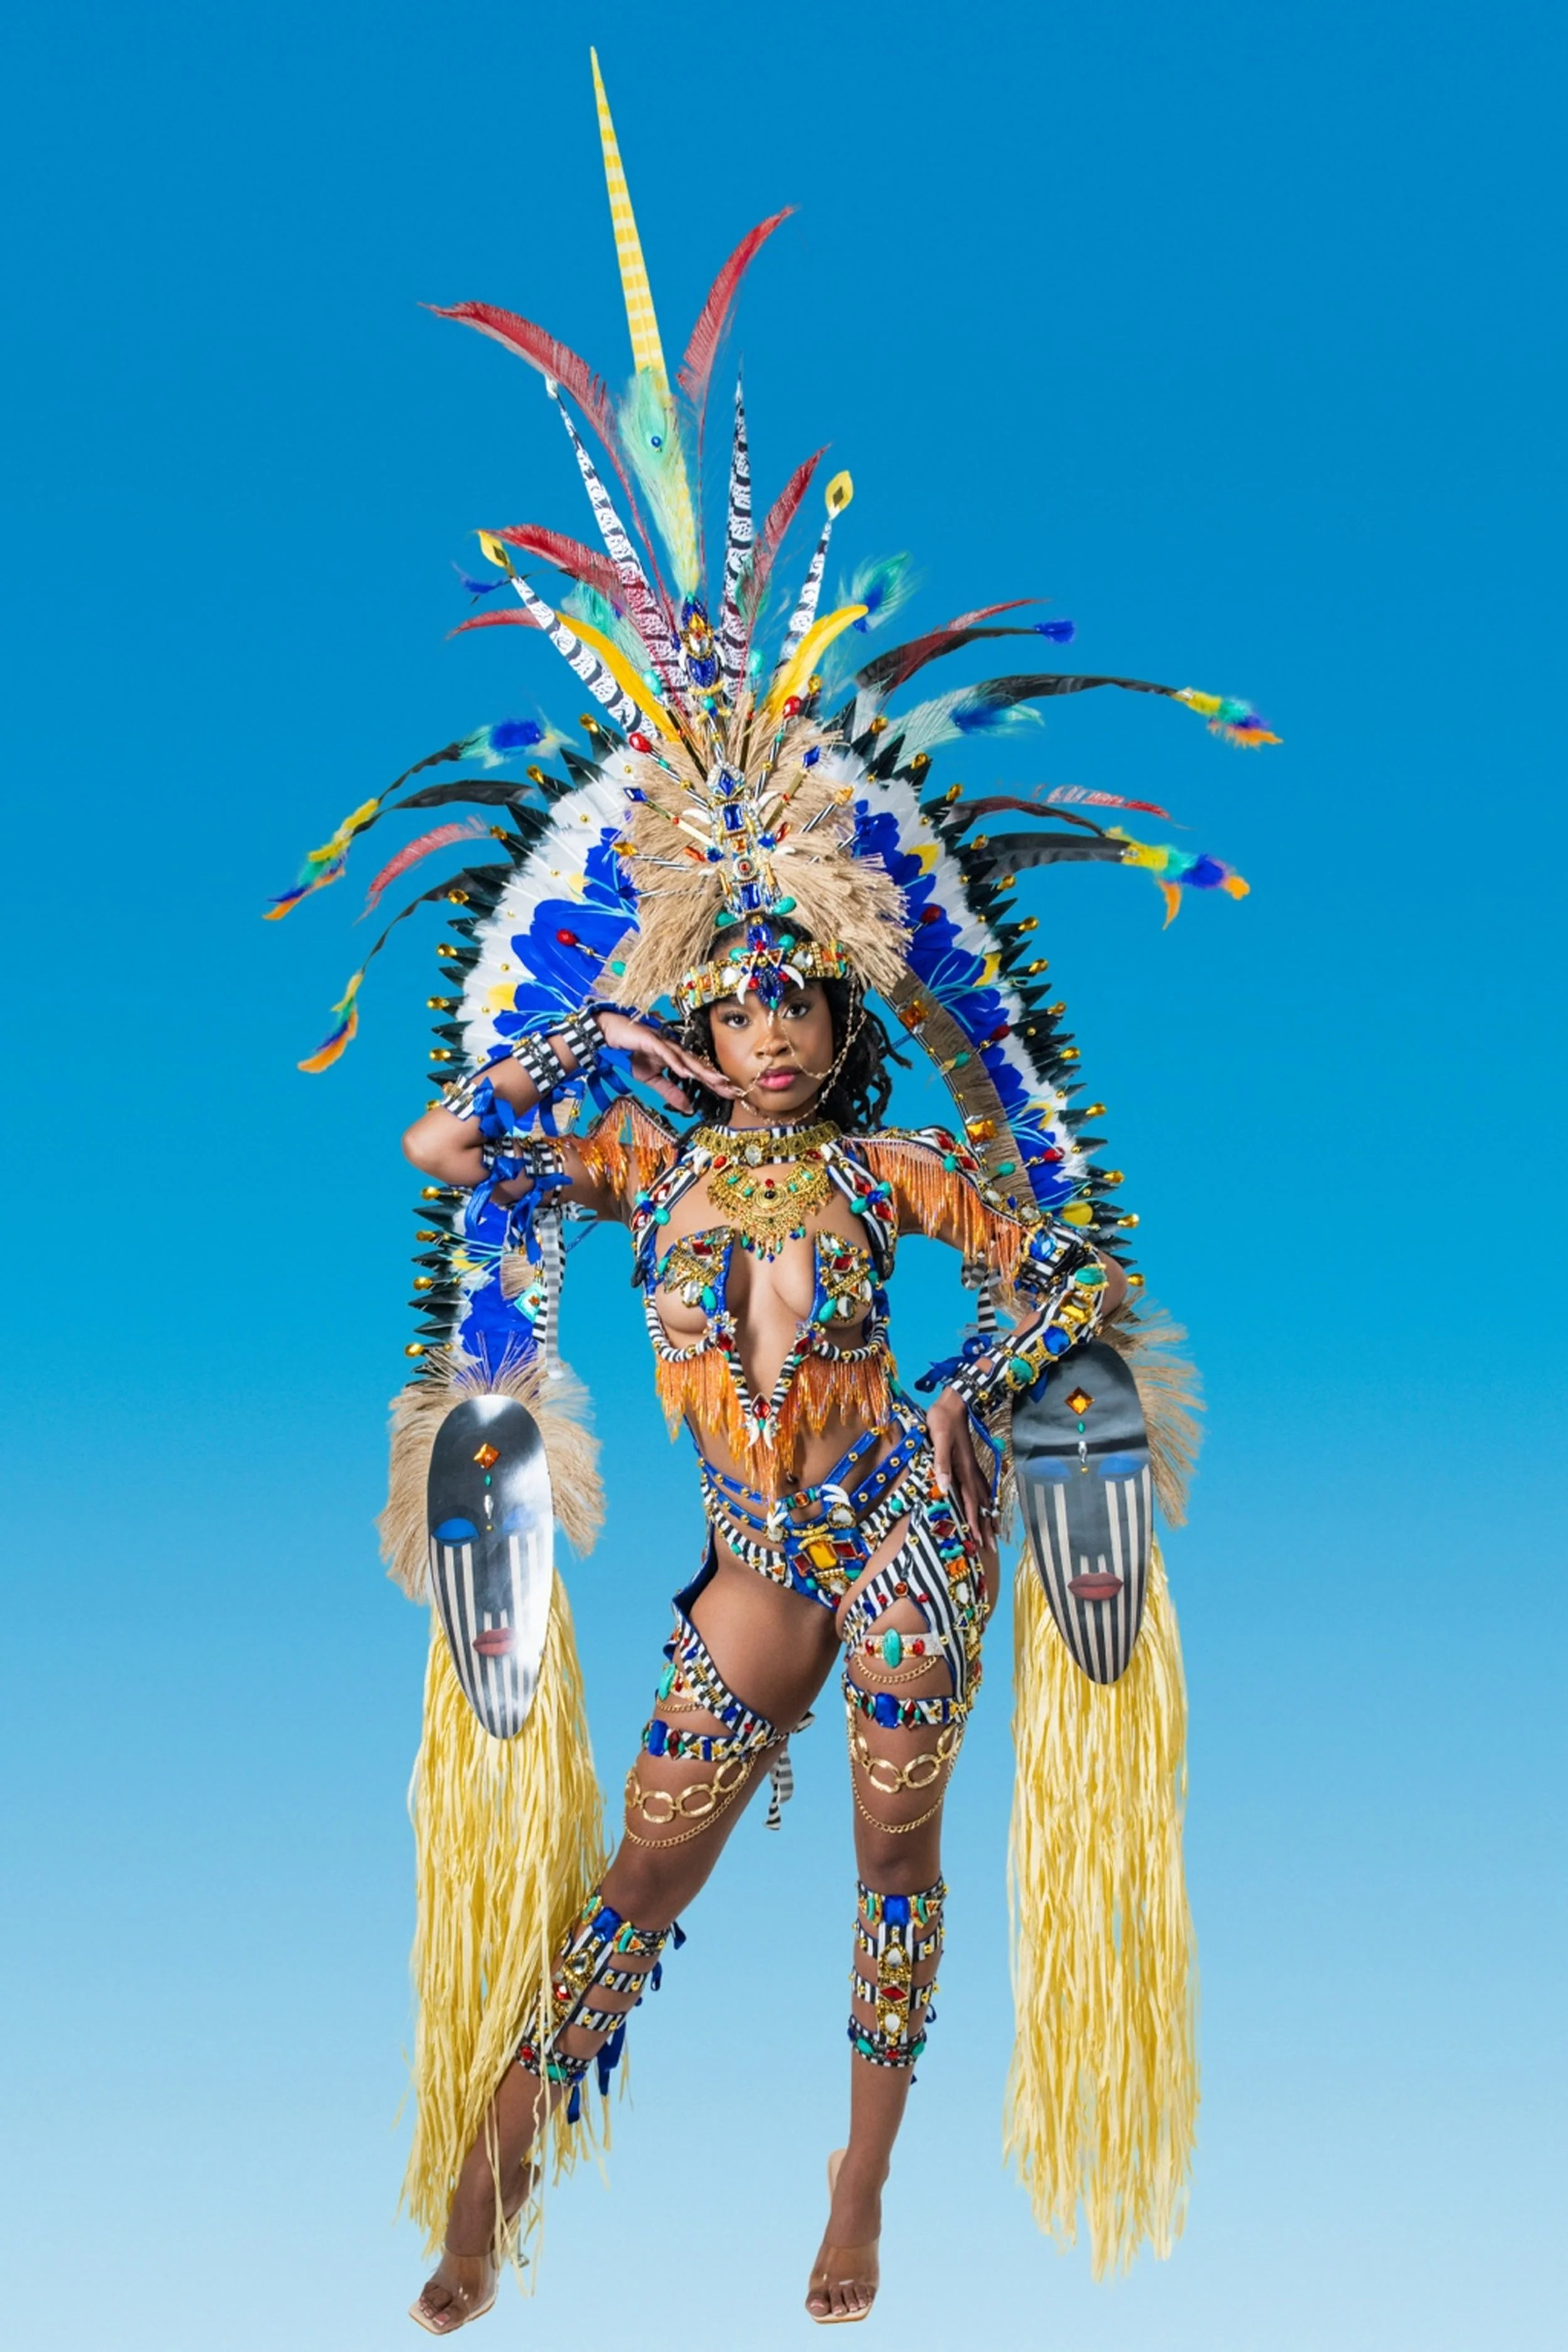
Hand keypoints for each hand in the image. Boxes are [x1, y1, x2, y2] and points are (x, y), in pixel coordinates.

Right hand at [592, 1010, 740, 1114]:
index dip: (715, 1083)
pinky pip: (665, 1052)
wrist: (610, 1036)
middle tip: (733, 1090)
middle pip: (698, 1065)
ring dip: (702, 1070)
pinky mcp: (651, 1040)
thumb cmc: (631, 1053)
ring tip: (717, 1081)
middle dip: (716, 1078)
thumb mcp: (652, 1079)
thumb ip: (670, 1092)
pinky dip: (676, 1062)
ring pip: (686, 1058)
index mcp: (676, 1059)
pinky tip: (686, 1072)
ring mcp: (664, 1043)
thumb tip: (689, 1109)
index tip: (732, 1094)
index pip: (699, 1072)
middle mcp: (674, 1050)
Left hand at [926, 1385, 998, 1566]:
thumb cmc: (942, 1419)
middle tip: (991, 1546)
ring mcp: (973, 1466)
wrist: (955, 1401)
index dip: (974, 1520)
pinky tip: (988, 1503)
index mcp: (963, 1468)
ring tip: (996, 1532)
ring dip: (990, 1515)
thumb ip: (941, 1462)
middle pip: (982, 1502)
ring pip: (985, 1496)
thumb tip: (945, 1487)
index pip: (971, 1500)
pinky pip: (982, 1486)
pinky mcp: (971, 1461)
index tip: (978, 1539)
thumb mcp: (939, 1439)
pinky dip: (987, 1499)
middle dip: (986, 1525)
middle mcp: (971, 1470)